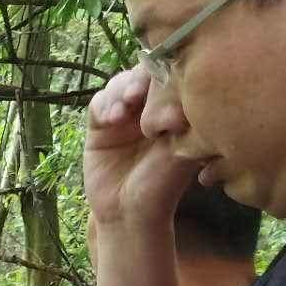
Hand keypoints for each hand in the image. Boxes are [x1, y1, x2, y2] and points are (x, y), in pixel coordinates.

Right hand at [83, 66, 199, 228]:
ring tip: (126, 106)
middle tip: (141, 93)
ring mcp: (123, 116)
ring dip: (122, 90)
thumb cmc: (162, 186)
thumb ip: (184, 118)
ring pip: (120, 84)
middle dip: (142, 79)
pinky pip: (98, 104)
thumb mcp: (181, 150)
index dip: (165, 71)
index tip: (166, 82)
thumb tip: (187, 84)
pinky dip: (105, 106)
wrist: (129, 213)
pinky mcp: (99, 126)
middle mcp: (148, 108)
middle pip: (142, 74)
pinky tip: (111, 119)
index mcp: (172, 109)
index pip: (169, 75)